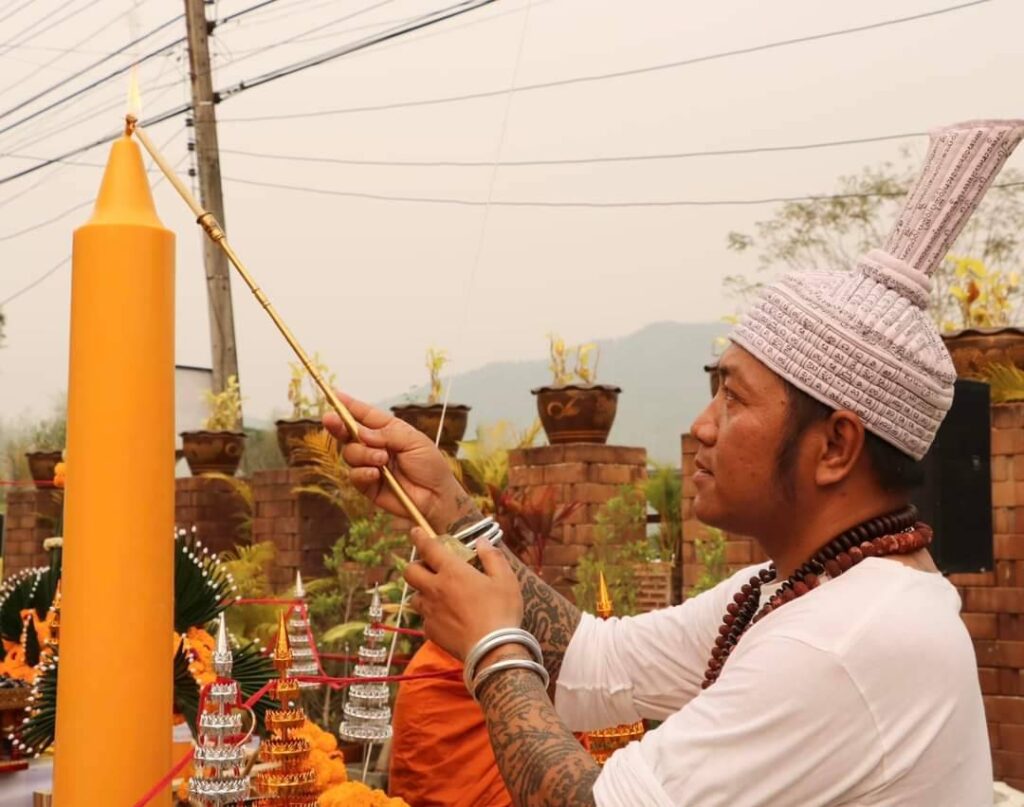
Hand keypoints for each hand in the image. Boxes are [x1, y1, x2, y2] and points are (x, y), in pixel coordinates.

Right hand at [322, 392, 474, 532]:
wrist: (437, 496)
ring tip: (382, 459)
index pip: (366, 415)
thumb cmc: (430, 466)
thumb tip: (361, 432)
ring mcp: (370, 465)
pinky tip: (375, 474)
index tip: (335, 395)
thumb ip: (388, 434)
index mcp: (388, 430)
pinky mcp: (368, 485)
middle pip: (349, 432)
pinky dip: (363, 472)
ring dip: (364, 454)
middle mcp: (376, 446)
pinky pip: (354, 475)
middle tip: (330, 420)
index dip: (350, 405)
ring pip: (350, 453)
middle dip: (338, 425)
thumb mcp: (414, 442)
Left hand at [404, 528, 523, 660]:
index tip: (415, 531)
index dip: (419, 537)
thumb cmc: (502, 611)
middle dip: (415, 566)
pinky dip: (431, 616)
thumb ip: (492, 557)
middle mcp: (435, 589)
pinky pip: (425, 619)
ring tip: (437, 595)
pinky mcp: (431, 631)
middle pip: (410, 572)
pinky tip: (446, 619)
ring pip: (414, 596)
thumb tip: (482, 541)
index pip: (428, 548)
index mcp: (452, 572)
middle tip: (428, 568)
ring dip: (422, 592)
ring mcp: (430, 612)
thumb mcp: (506, 579)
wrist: (492, 651)